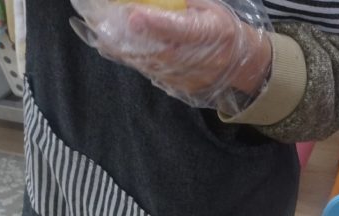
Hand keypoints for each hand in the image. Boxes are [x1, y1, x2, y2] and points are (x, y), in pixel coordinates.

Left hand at [70, 0, 272, 113]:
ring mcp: (186, 76)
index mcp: (211, 32)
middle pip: (158, 51)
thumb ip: (181, 2)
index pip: (181, 30)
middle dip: (128, 36)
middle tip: (101, 20)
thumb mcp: (208, 6)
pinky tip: (110, 43)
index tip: (134, 16)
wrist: (239, 64)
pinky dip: (127, 57)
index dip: (157, 24)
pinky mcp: (176, 85)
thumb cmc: (221, 27)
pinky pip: (147, 71)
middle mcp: (198, 58)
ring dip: (121, 48)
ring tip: (98, 28)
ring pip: (148, 64)